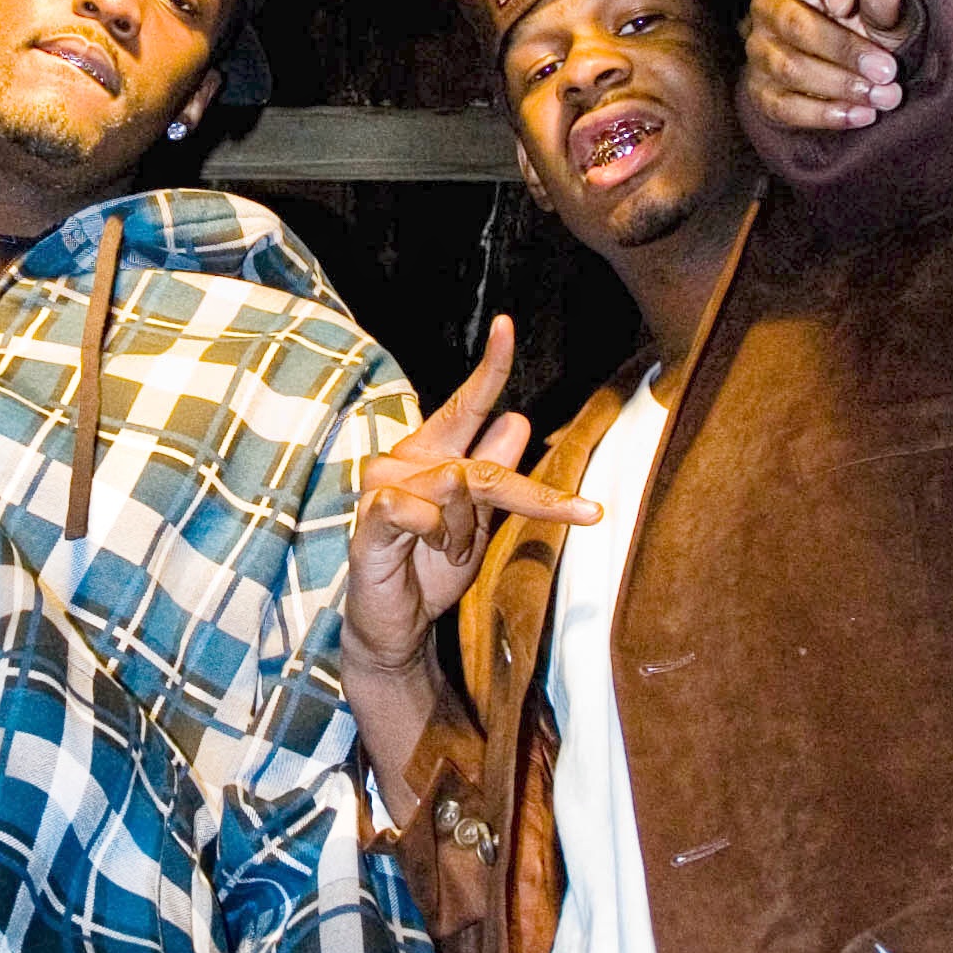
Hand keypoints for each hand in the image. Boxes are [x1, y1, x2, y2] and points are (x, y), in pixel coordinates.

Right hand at [343, 315, 597, 680]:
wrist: (395, 626)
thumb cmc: (431, 569)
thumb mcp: (479, 522)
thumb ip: (494, 473)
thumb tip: (516, 420)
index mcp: (432, 455)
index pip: (467, 405)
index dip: (489, 368)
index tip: (508, 327)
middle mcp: (405, 461)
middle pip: (483, 462)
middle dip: (530, 497)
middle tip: (582, 513)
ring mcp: (383, 488)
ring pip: (458, 488)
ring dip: (466, 533)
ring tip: (451, 555)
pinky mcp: (370, 518)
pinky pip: (422, 511)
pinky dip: (436, 535)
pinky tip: (422, 551)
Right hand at [743, 0, 912, 132]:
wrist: (836, 72)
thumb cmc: (858, 31)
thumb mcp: (875, 17)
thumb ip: (880, 6)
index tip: (848, 3)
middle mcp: (770, 9)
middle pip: (797, 27)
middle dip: (845, 50)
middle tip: (887, 70)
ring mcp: (760, 51)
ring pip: (790, 69)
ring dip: (840, 86)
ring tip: (881, 97)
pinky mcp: (759, 90)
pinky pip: (784, 106)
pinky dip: (824, 114)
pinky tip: (858, 115)